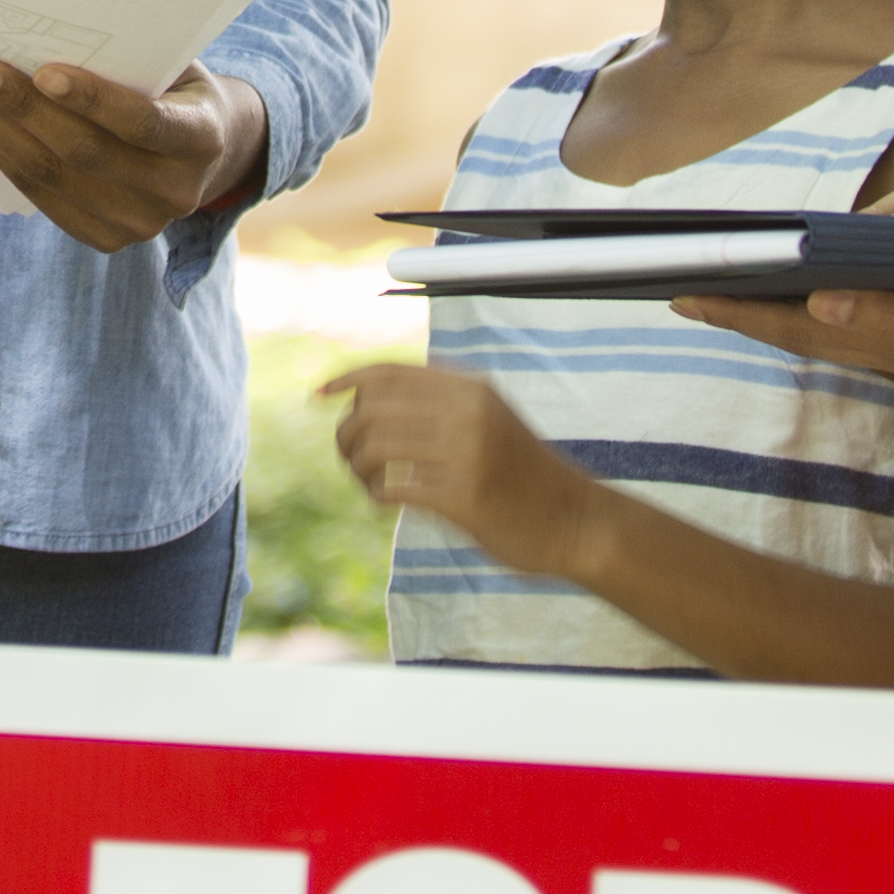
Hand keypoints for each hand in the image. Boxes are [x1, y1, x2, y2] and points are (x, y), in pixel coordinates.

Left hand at [0, 58, 267, 252]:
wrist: (206, 152)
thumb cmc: (176, 85)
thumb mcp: (173, 61)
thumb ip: (128, 53)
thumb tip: (42, 24)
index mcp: (201, 140)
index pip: (144, 123)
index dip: (94, 100)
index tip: (44, 69)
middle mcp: (175, 194)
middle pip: (85, 153)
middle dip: (23, 108)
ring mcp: (137, 225)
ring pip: (50, 177)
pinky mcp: (102, 238)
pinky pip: (37, 193)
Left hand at [319, 360, 595, 570]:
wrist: (577, 521)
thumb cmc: (525, 474)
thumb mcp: (490, 418)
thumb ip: (442, 404)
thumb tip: (369, 400)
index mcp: (470, 389)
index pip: (389, 372)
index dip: (345, 378)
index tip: (317, 395)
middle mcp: (467, 413)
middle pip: (372, 409)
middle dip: (346, 435)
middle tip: (350, 460)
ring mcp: (467, 454)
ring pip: (376, 447)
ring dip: (358, 468)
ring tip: (368, 484)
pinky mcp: (466, 498)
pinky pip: (395, 488)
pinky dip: (377, 495)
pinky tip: (384, 504)